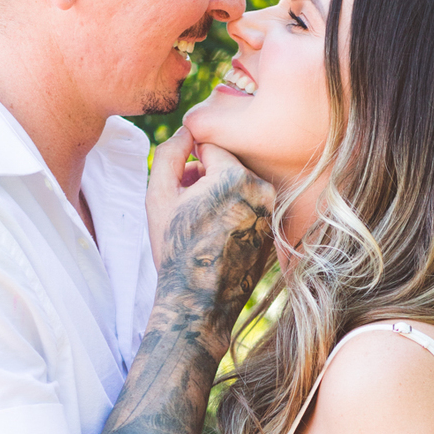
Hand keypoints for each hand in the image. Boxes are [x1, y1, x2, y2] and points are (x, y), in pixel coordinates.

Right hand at [146, 125, 273, 284]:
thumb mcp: (159, 196)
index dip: (189, 164)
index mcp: (235, 176)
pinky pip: (250, 206)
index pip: (210, 146)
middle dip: (206, 178)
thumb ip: (170, 152)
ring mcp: (271, 211)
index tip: (181, 188)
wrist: (198, 303)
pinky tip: (217, 236)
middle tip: (188, 208)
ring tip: (201, 223)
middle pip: (228, 165)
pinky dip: (234, 212)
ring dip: (220, 195)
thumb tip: (186, 130)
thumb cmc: (175, 250)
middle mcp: (261, 189)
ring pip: (239, 186)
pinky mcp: (274, 228)